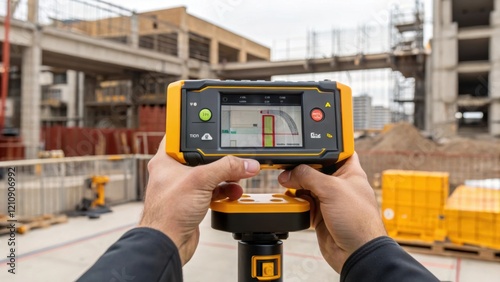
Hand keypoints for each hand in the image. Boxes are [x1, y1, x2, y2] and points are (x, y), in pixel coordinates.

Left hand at [139, 137, 259, 264]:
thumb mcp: (200, 181)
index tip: (213, 128)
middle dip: (220, 159)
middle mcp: (174, 172)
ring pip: (210, 175)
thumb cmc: (168, 212)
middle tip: (233, 158)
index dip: (197, 131)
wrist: (168, 243)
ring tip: (237, 178)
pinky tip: (232, 193)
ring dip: (226, 177)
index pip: (181, 136)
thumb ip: (226, 168)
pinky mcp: (193, 201)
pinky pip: (212, 190)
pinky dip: (224, 191)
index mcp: (166, 159)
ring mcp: (184, 188)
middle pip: (202, 156)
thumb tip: (246, 163)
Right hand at [278, 152, 385, 272]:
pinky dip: (296, 202)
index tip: (305, 146)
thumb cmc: (358, 220)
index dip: (322, 147)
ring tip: (286, 184)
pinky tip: (291, 200)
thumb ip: (308, 176)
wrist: (355, 253)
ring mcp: (329, 200)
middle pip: (315, 169)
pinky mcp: (319, 214)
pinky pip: (303, 203)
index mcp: (350, 172)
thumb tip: (289, 173)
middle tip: (288, 168)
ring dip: (296, 186)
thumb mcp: (332, 189)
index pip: (336, 151)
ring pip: (307, 186)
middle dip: (301, 169)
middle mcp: (339, 184)